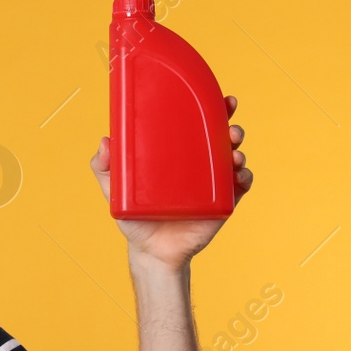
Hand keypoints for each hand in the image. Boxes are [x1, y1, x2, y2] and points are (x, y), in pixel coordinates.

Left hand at [91, 94, 253, 269]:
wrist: (151, 252)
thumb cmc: (135, 219)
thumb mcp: (115, 191)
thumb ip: (105, 168)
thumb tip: (105, 141)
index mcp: (177, 154)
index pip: (196, 124)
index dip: (209, 108)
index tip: (217, 97)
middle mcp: (198, 163)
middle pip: (221, 136)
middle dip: (231, 124)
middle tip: (229, 125)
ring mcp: (212, 182)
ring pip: (234, 157)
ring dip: (239, 149)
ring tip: (234, 154)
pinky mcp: (223, 202)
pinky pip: (241, 185)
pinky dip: (245, 176)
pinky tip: (239, 175)